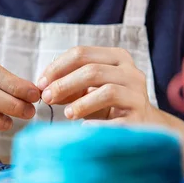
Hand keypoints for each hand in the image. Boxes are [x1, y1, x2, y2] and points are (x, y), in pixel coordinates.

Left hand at [37, 46, 161, 123]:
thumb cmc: (109, 103)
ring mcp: (138, 95)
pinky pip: (118, 121)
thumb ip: (68, 85)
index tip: (40, 83)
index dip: (56, 67)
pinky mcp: (140, 118)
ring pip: (108, 92)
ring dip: (81, 103)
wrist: (143, 124)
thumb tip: (43, 88)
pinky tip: (85, 128)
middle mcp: (131, 72)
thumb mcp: (88, 88)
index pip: (81, 53)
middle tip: (46, 98)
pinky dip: (98, 125)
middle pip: (92, 70)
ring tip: (66, 114)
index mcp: (117, 57)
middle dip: (64, 84)